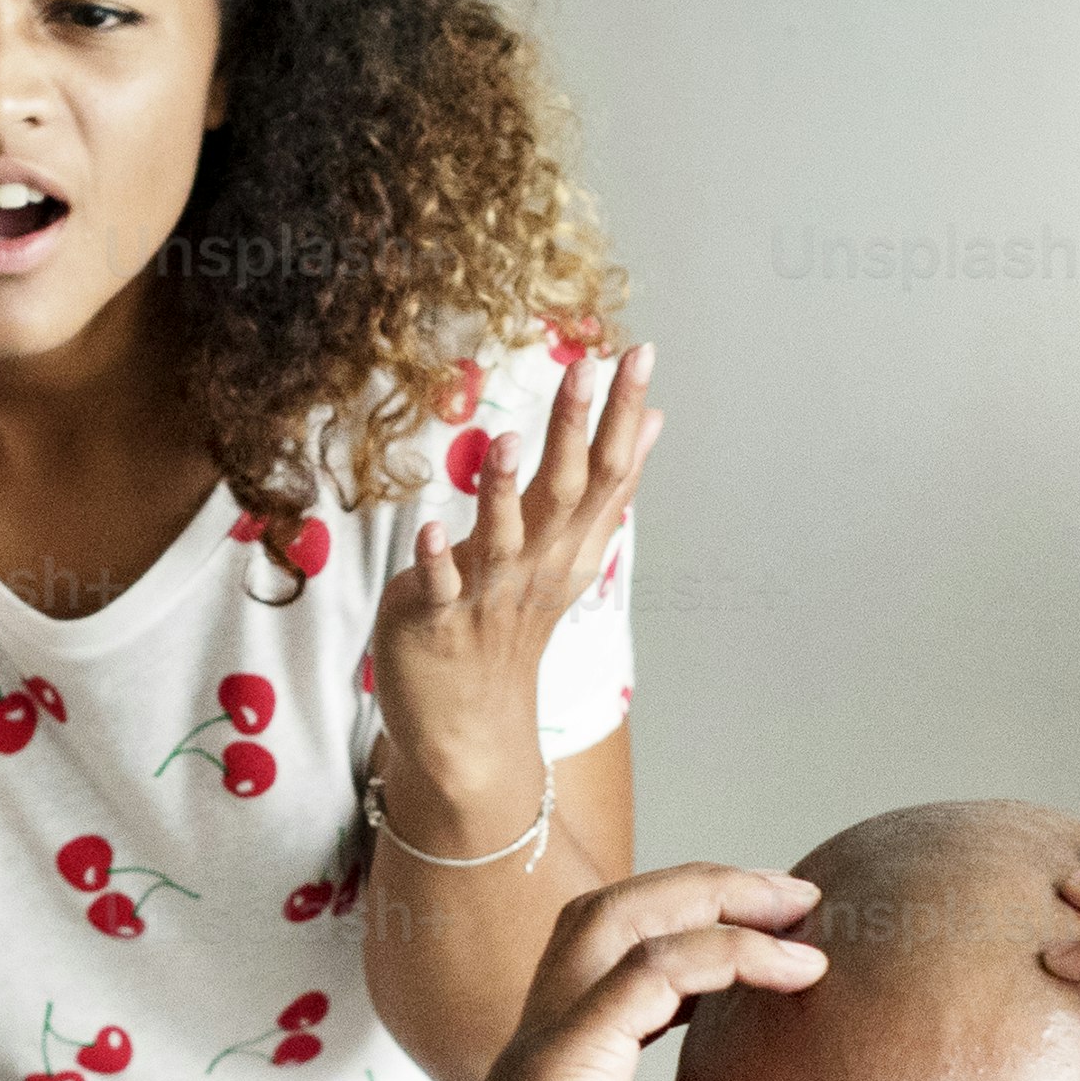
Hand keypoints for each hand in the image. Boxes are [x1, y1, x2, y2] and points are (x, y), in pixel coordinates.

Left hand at [368, 341, 656, 848]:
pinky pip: (440, 590)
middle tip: (589, 367)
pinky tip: (428, 527)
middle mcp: (536, 566)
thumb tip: (651, 419)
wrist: (469, 728)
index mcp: (568, 546)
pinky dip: (435, 562)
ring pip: (503, 538)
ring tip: (512, 441)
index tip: (639, 352)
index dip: (622, 412)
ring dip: (505, 492)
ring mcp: (489, 595)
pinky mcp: (438, 622)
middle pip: (565, 493)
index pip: (607, 470)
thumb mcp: (571, 552)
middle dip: (576, 430)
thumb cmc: (510, 627)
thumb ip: (608, 486)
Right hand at [371, 860, 824, 1080]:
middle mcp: (537, 1059)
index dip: (698, 938)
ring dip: (721, 900)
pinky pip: (644, 977)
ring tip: (804, 911)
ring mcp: (538, 1065)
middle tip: (802, 899)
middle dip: (709, 889)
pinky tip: (790, 969)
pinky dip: (721, 952)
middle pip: (612, 917)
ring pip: (621, 923)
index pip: (616, 968)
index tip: (787, 947)